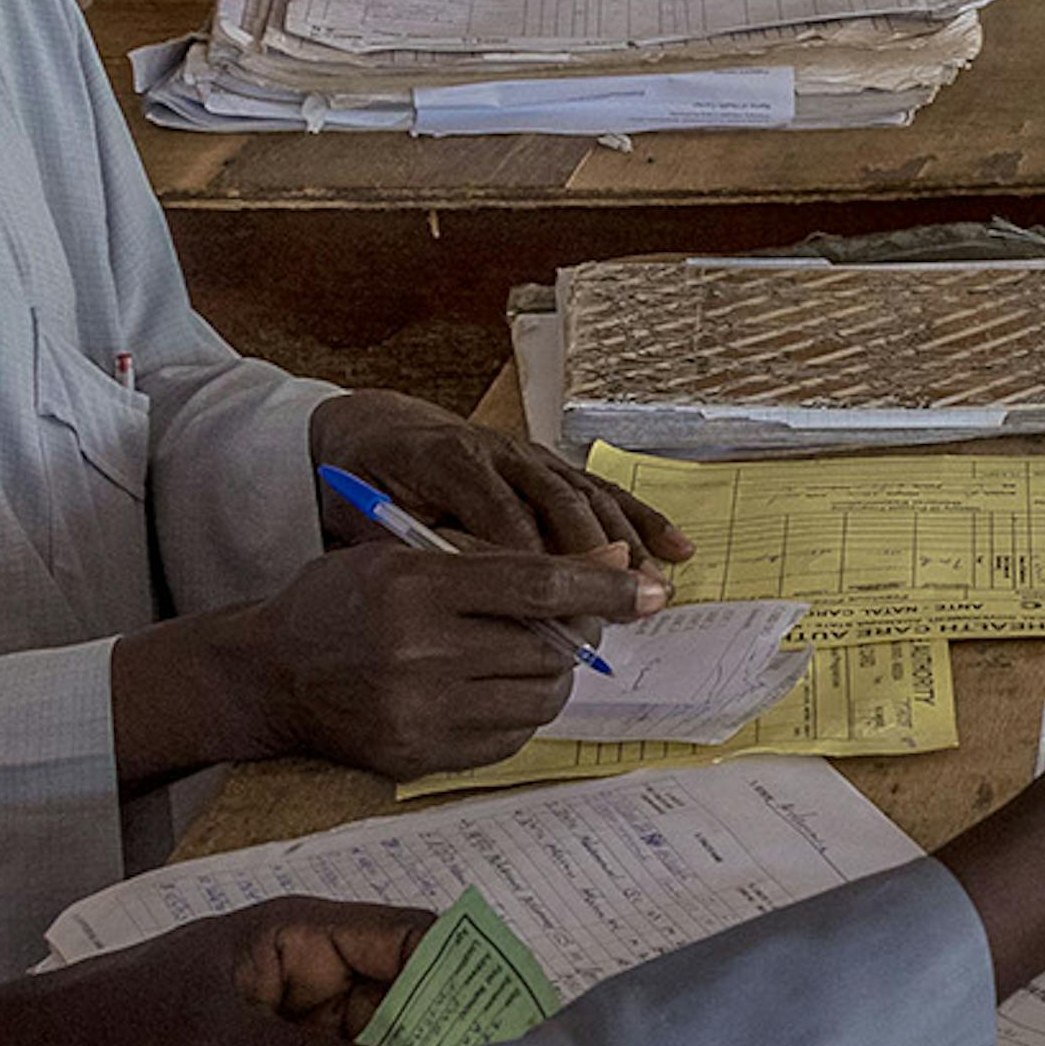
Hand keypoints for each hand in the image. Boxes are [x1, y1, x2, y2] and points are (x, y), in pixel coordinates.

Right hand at [137, 542, 651, 779]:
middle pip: (545, 650)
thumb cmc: (341, 602)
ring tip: (524, 659)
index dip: (602, 589)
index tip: (651, 591)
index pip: (535, 586)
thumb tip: (604, 567)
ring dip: (549, 677)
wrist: (268, 676)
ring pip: (537, 700)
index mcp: (415, 588)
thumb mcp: (403, 555)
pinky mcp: (420, 758)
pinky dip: (516, 714)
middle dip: (573, 638)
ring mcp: (419, 714)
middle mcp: (418, 653)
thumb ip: (495, 558)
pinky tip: (489, 692)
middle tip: (568, 627)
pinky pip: (508, 740)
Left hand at [312, 386, 681, 575]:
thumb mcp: (369, 520)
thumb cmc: (368, 487)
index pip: (501, 515)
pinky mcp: (552, 465)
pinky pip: (602, 491)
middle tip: (622, 606)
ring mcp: (531, 456)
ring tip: (655, 588)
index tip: (559, 612)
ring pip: (587, 496)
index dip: (534, 562)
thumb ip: (418, 550)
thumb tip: (473, 590)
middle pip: (558, 504)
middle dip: (594, 558)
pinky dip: (642, 518)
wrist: (376, 433)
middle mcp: (499, 451)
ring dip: (627, 544)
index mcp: (449, 460)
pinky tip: (675, 548)